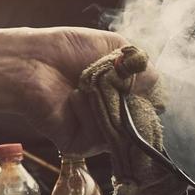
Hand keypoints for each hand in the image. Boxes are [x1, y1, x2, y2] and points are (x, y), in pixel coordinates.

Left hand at [4, 27, 157, 156]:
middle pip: (143, 123)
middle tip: (114, 81)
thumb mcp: (118, 48)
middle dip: (130, 98)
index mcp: (124, 96)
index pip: (153, 108)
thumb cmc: (69, 50)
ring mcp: (98, 134)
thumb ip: (147, 71)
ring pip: (123, 129)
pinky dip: (88, 111)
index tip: (143, 86)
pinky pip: (99, 135)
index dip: (151, 99)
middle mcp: (114, 117)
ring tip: (85, 83)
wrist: (32, 61)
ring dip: (107, 100)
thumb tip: (162, 97)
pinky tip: (72, 98)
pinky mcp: (81, 145)